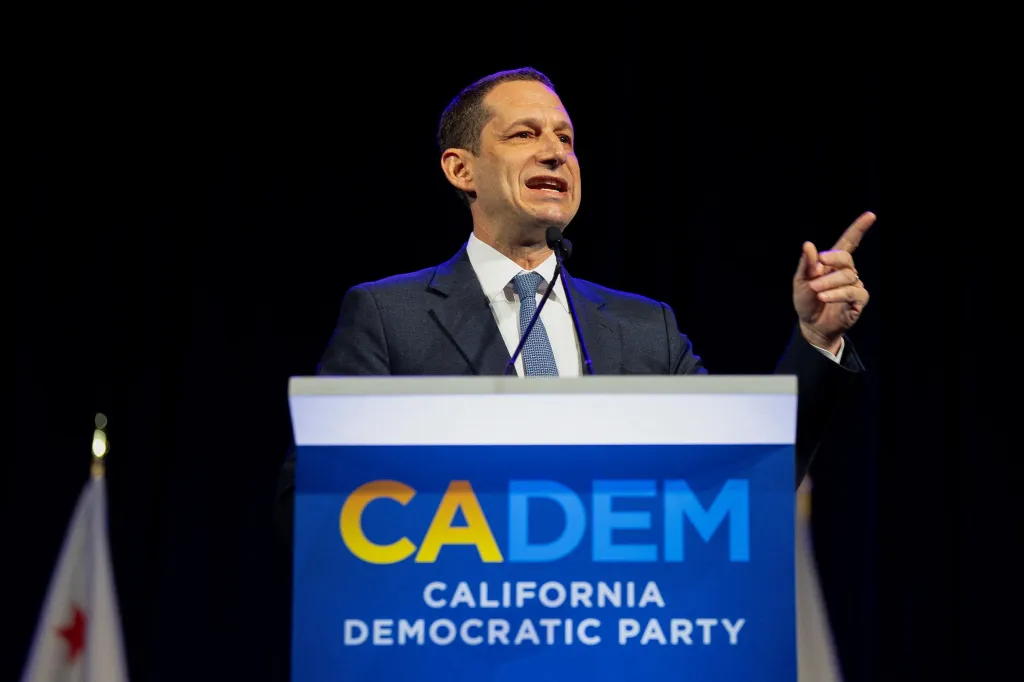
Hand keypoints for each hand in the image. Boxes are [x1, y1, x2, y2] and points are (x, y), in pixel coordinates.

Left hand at [793, 211, 874, 353]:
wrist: (811, 326)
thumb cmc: (806, 302)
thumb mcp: (800, 282)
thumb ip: (806, 265)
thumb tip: (809, 244)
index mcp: (832, 263)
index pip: (848, 242)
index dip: (859, 229)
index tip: (870, 215)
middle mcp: (846, 272)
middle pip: (846, 258)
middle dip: (831, 262)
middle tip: (814, 274)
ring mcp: (854, 286)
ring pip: (848, 276)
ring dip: (829, 283)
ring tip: (816, 291)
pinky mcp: (858, 301)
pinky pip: (854, 292)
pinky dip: (838, 293)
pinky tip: (825, 297)